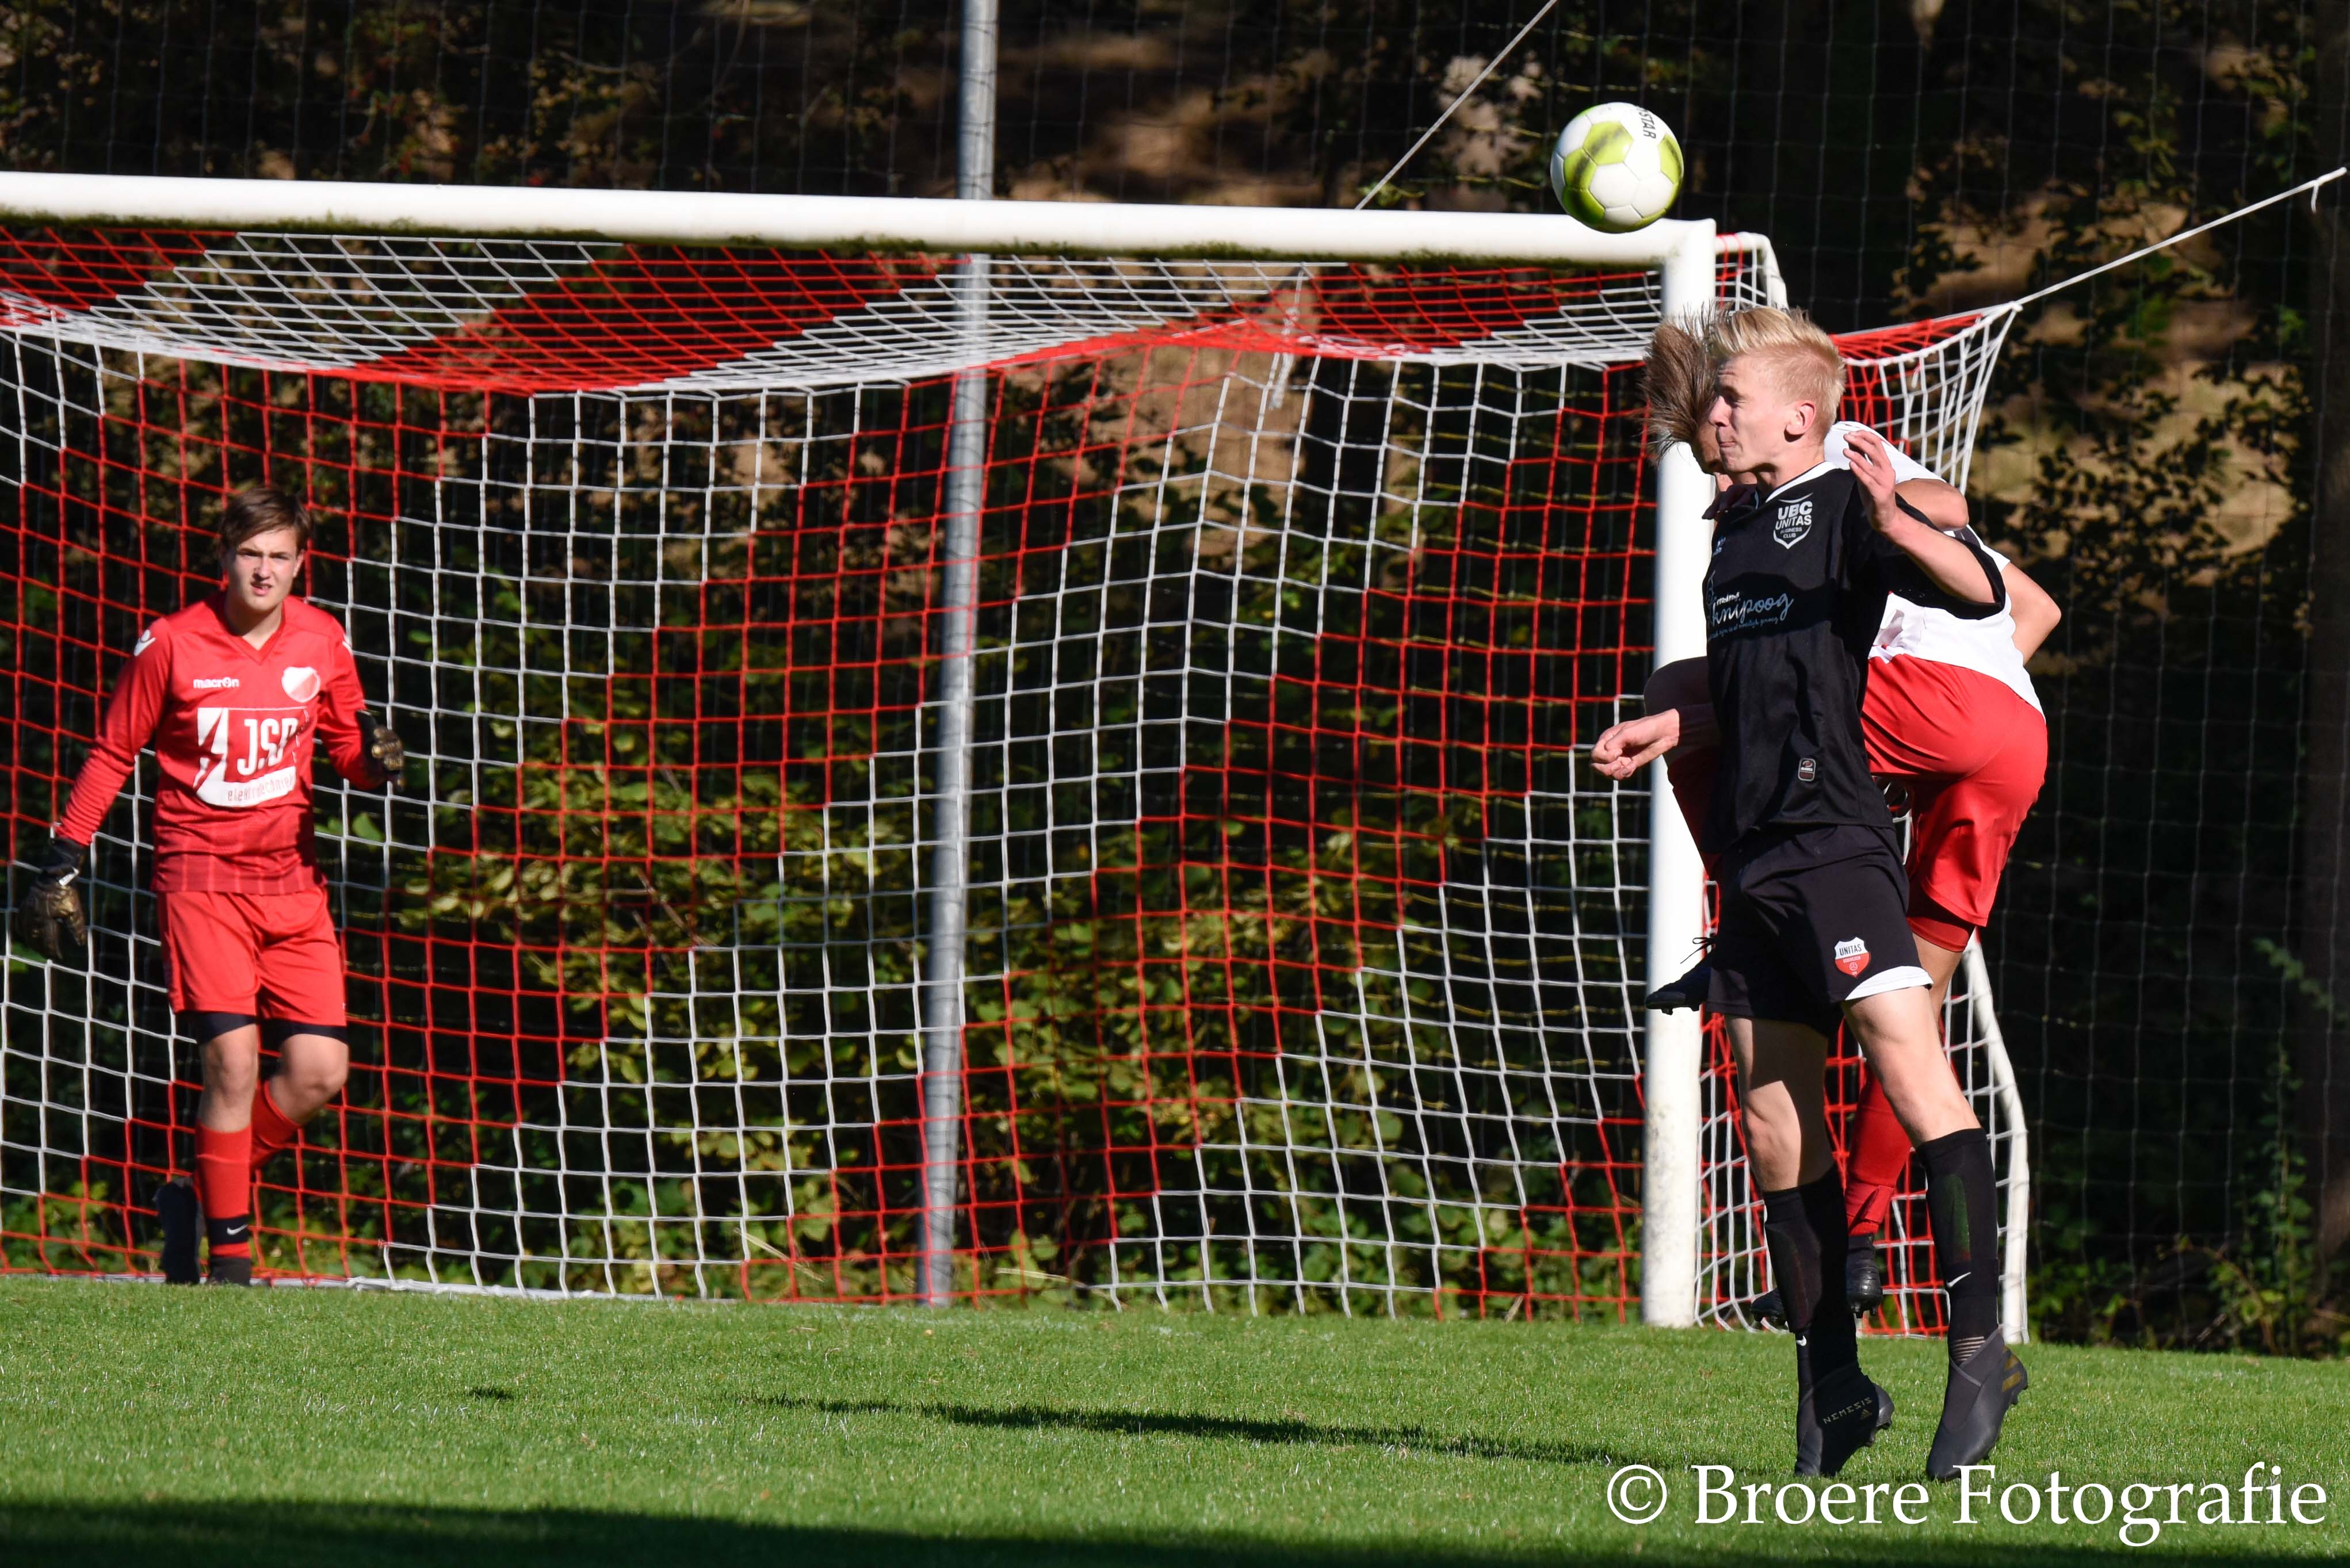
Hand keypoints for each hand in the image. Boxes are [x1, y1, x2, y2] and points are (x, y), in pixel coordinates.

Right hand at [11, 837, 87, 961]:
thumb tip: (81, 943)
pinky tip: (27, 936)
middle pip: (35, 939)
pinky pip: (20, 923)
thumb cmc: (66, 893)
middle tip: (50, 955)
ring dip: (33, 943)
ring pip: (26, 933)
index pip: (47, 941)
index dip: (52, 950)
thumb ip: (77, 929)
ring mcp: (27, 912)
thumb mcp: (75, 911)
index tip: (59, 956)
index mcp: (45, 919)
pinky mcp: (24, 906)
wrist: (54, 876)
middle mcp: (33, 917)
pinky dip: (23, 932)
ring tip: (40, 949)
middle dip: (42, 949)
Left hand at [359, 711, 405, 778]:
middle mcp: (395, 749)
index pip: (386, 734)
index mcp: (389, 737)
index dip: (381, 734)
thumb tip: (358, 712)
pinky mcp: (395, 773)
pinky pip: (398, 777)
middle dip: (384, 748)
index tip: (373, 733)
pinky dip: (399, 781)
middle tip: (373, 750)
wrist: (374, 759)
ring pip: (395, 761)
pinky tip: (399, 786)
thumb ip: (365, 723)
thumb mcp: (367, 732)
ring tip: (384, 764)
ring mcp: (396, 761)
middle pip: (391, 748)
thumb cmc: (372, 742)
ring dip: (390, 762)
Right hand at [1591, 710, 1680, 779]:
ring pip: (1607, 773)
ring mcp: (1619, 759)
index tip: (1618, 751)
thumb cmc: (1645, 728)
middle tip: (1618, 764)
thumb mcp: (1628, 732)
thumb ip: (1614, 742)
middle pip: (1596, 766)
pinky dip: (1624, 774)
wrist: (1663, 734)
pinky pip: (1619, 775)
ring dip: (1616, 773)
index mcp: (1607, 739)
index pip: (1595, 754)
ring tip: (1628, 768)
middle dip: (1605, 769)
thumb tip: (1607, 753)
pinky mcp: (1629, 765)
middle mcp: (1610, 750)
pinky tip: (1632, 767)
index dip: (1604, 757)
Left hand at [1843, 425, 1901, 527]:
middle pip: (1875, 450)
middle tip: (1846, 436)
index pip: (1877, 443)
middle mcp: (1887, 471)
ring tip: (1845, 450)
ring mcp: (1885, 482)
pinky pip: (1868, 480)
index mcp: (1885, 464)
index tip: (1851, 432)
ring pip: (1871, 465)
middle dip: (1860, 441)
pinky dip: (1859, 471)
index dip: (1864, 435)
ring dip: (1857, 456)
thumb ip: (1860, 459)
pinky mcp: (1880, 494)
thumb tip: (1851, 441)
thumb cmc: (1874, 494)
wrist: (1885, 517)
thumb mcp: (1866, 474)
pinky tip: (1851, 464)